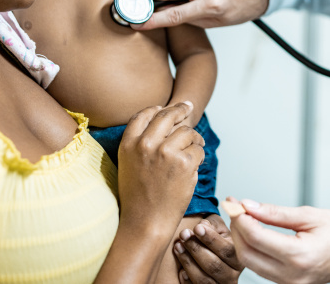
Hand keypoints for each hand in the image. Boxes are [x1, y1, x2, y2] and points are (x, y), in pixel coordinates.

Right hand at [115, 102, 204, 235]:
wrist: (145, 223)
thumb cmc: (139, 197)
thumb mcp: (129, 164)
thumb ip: (140, 143)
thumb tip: (161, 118)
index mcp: (129, 144)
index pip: (145, 114)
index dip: (158, 109)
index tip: (168, 107)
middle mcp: (145, 144)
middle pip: (168, 115)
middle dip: (181, 109)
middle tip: (188, 107)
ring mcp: (165, 152)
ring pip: (187, 132)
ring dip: (194, 139)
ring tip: (195, 148)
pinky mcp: (183, 162)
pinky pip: (198, 149)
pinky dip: (200, 155)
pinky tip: (196, 164)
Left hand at [173, 214, 242, 282]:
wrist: (211, 251)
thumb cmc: (216, 237)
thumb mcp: (218, 227)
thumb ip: (213, 224)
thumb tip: (203, 226)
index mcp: (238, 257)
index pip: (227, 250)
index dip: (211, 239)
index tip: (197, 227)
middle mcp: (232, 274)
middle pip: (214, 265)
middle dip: (196, 249)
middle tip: (183, 235)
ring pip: (203, 279)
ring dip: (188, 262)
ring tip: (178, 246)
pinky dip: (186, 279)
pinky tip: (180, 268)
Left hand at [228, 199, 329, 283]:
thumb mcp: (309, 215)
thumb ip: (275, 212)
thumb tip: (249, 206)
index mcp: (299, 256)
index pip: (255, 237)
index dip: (240, 218)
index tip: (235, 203)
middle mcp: (292, 275)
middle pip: (247, 254)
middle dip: (237, 230)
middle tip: (236, 209)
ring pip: (251, 264)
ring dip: (243, 241)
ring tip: (244, 218)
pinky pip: (262, 269)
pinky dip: (254, 251)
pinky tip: (255, 234)